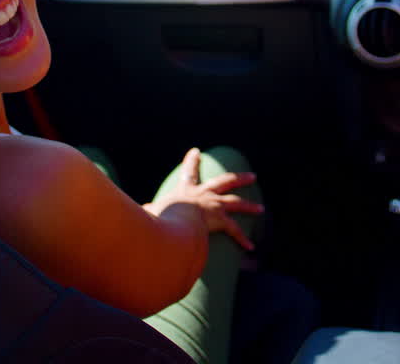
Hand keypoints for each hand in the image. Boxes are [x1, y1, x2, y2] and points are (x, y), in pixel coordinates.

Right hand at [146, 148, 263, 250]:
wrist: (173, 221)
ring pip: (236, 202)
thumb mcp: (150, 213)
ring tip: (261, 208)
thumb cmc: (159, 217)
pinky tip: (250, 247)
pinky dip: (242, 239)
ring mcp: (214, 205)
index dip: (192, 161)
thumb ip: (148, 212)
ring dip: (250, 205)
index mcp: (185, 191)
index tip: (196, 151)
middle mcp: (203, 194)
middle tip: (252, 176)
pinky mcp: (220, 220)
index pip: (189, 172)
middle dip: (239, 178)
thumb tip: (139, 212)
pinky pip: (234, 230)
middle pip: (225, 181)